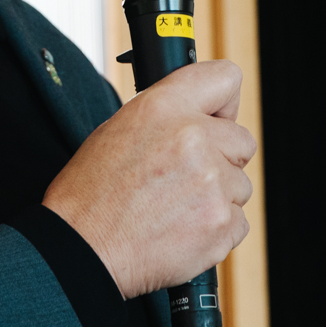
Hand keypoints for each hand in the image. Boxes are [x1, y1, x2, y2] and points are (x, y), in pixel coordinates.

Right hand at [43, 60, 254, 298]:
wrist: (82, 248)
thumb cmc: (92, 193)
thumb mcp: (119, 129)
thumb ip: (170, 116)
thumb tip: (205, 118)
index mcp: (165, 107)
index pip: (226, 77)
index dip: (223, 104)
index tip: (217, 118)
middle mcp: (194, 139)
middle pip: (243, 141)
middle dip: (221, 159)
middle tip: (183, 178)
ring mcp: (212, 184)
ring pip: (240, 185)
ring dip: (216, 197)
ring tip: (174, 208)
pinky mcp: (221, 224)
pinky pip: (238, 221)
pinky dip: (216, 229)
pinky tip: (180, 229)